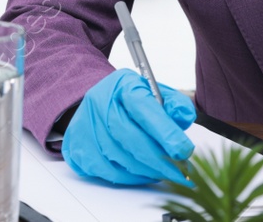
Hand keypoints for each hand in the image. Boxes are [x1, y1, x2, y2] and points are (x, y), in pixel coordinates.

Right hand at [62, 69, 195, 185]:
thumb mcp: (156, 93)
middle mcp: (100, 102)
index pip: (145, 109)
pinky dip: (129, 178)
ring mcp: (84, 124)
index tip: (184, 152)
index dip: (166, 133)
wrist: (98, 101)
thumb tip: (182, 118)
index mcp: (123, 85)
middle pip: (131, 138)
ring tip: (164, 173)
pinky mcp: (77, 145)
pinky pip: (106, 171)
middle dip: (161, 161)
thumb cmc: (132, 101)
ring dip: (147, 172)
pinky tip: (142, 173)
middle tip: (182, 174)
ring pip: (119, 159)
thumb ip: (175, 104)